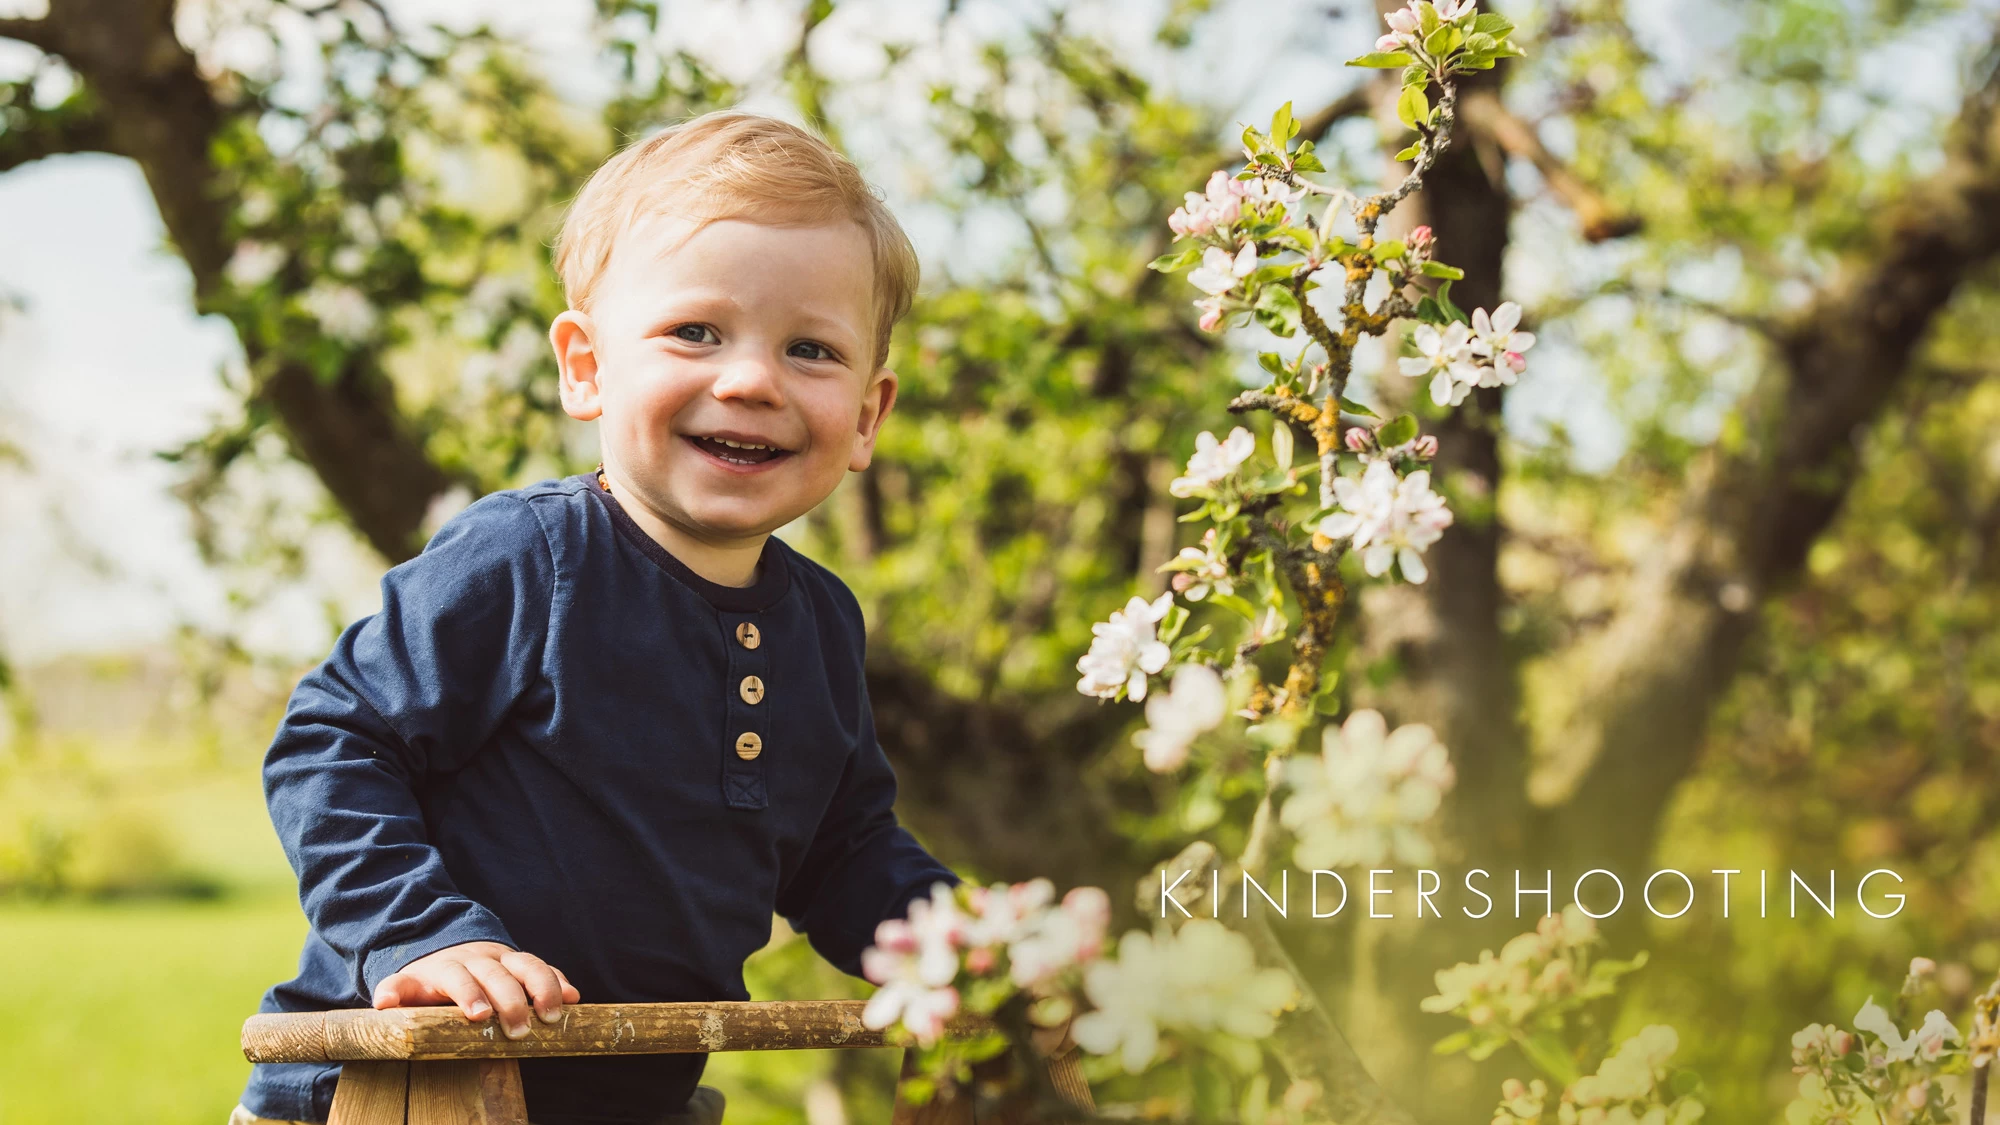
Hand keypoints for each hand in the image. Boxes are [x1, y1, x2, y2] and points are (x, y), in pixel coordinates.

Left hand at [370, 940, 579, 1038]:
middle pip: (497, 973)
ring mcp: (505, 958)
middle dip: (511, 1000)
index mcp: (449, 967)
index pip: (458, 976)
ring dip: (542, 987)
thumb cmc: (429, 981)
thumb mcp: (408, 985)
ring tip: (552, 1016)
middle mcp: (480, 959)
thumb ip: (395, 991)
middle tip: (519, 1030)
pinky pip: (545, 967)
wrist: (450, 949)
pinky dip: (560, 980)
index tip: (479, 1016)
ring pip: (528, 964)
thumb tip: (382, 1002)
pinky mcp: (523, 963)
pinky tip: (572, 997)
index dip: (469, 993)